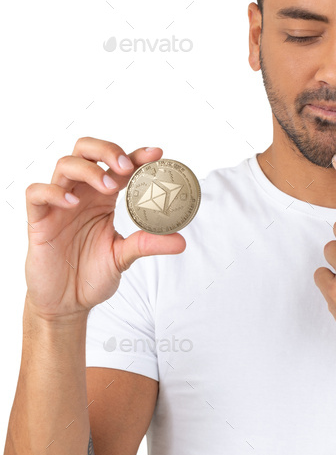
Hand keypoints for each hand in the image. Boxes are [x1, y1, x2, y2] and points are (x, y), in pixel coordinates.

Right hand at [24, 138, 185, 320]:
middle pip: (86, 151)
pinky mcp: (38, 220)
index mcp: (102, 199)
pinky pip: (36, 193)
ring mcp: (58, 205)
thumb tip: (180, 241)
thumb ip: (147, 244)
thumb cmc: (91, 275)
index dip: (136, 155)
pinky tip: (71, 203)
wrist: (67, 303)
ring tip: (108, 187)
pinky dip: (53, 192)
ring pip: (65, 165)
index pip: (118, 166)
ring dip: (89, 169)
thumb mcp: (123, 257)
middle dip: (107, 151)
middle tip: (126, 167)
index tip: (156, 154)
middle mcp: (81, 195)